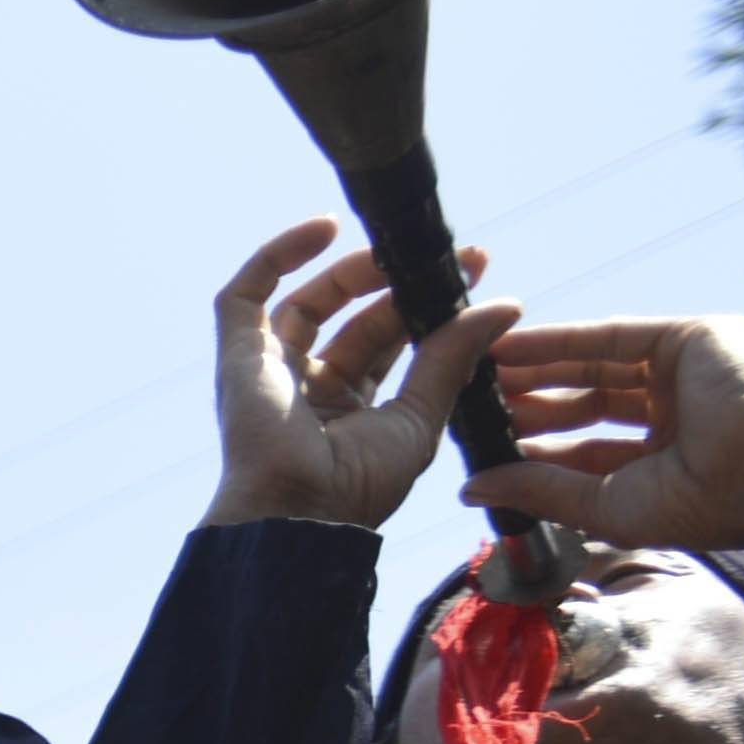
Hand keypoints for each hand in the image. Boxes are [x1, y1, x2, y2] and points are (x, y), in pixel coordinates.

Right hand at [204, 221, 510, 529]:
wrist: (299, 515)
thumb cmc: (355, 490)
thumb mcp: (419, 418)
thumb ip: (452, 358)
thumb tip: (505, 303)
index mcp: (347, 408)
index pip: (387, 340)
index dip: (426, 305)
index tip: (473, 271)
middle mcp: (306, 386)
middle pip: (353, 316)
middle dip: (399, 282)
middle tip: (449, 257)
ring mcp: (267, 370)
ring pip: (309, 300)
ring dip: (353, 268)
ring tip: (397, 249)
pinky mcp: (237, 357)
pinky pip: (245, 295)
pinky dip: (277, 255)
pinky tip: (324, 228)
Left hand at [470, 313, 743, 551]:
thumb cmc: (695, 506)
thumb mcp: (605, 505)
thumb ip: (540, 490)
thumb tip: (472, 489)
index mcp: (662, 458)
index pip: (584, 449)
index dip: (533, 447)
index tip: (484, 448)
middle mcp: (674, 410)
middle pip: (583, 401)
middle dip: (527, 405)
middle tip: (472, 409)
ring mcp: (682, 370)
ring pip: (592, 364)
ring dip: (533, 369)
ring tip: (476, 376)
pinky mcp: (688, 335)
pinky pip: (610, 334)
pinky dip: (557, 339)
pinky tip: (508, 349)